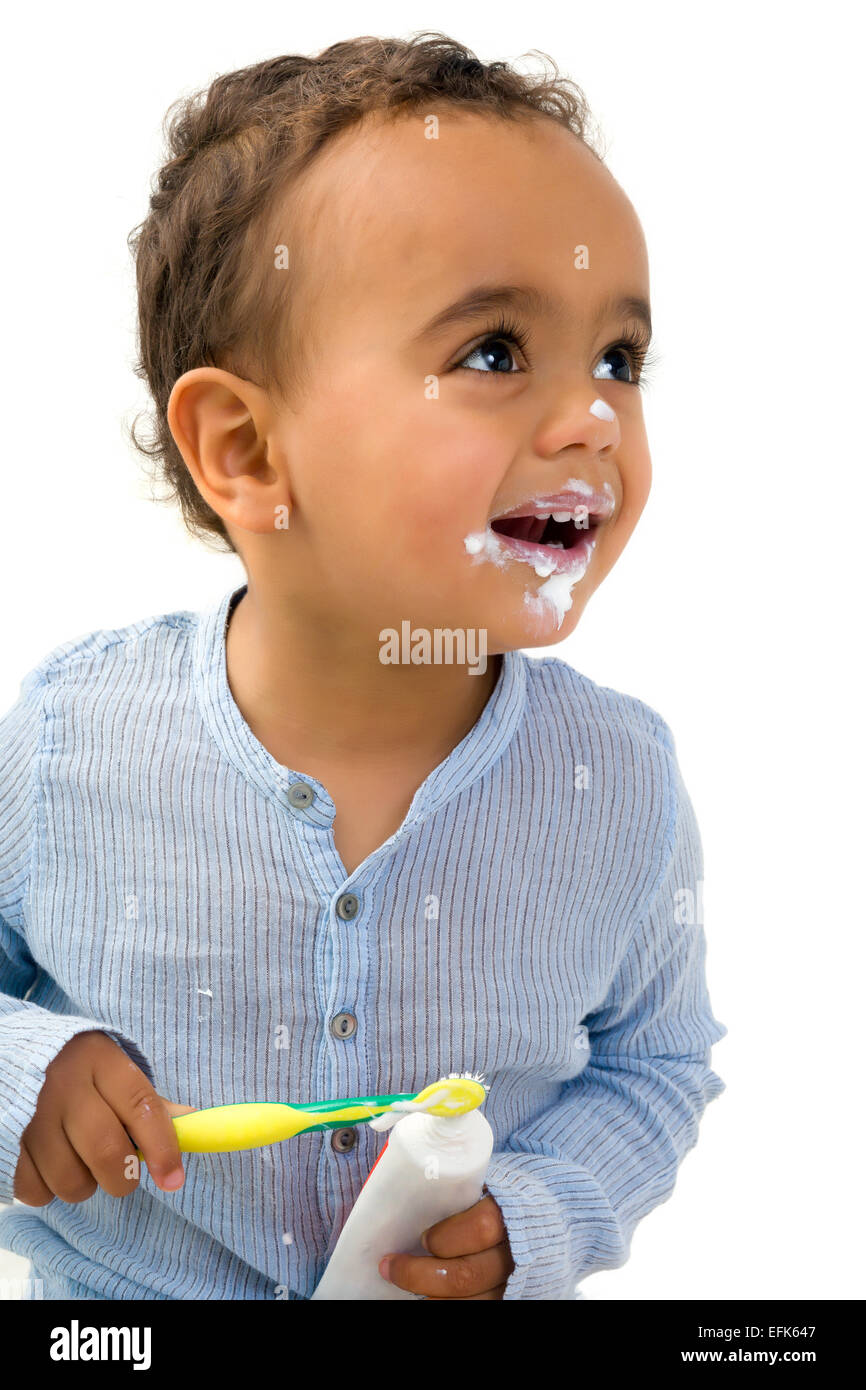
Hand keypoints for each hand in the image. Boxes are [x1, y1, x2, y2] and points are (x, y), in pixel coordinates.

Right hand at [13, 1030, 196, 1205]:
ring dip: (85, 1185)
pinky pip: (35, 1191)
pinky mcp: (7, 1141)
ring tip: (80, 1162)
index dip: (162, 1147)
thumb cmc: (78, 1070)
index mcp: (101, 1060)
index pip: (141, 1106)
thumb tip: (192, 1122)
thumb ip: (148, 1102)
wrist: (12, 1055)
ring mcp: (31, 1115)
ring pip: (71, 1180)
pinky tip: (50, 1164)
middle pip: (106, 1151)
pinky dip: (48, 1189)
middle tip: (125, 1176)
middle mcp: (64, 1084)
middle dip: (124, 1178)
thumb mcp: (113, 1071)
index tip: (174, 1179)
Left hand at [378, 1191, 513, 1298]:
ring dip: (431, 1296)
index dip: (444, 1237)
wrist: (547, 1223)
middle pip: (467, 1274)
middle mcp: (519, 1253)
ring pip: (470, 1301)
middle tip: (390, 1265)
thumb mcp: (490, 1185)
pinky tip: (429, 1295)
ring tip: (405, 1284)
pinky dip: (449, 1303)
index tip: (422, 1237)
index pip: (481, 1227)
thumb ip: (462, 1192)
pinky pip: (478, 1308)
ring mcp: (516, 1283)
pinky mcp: (511, 1298)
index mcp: (515, 1213)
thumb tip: (409, 1191)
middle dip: (419, 1274)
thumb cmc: (506, 1200)